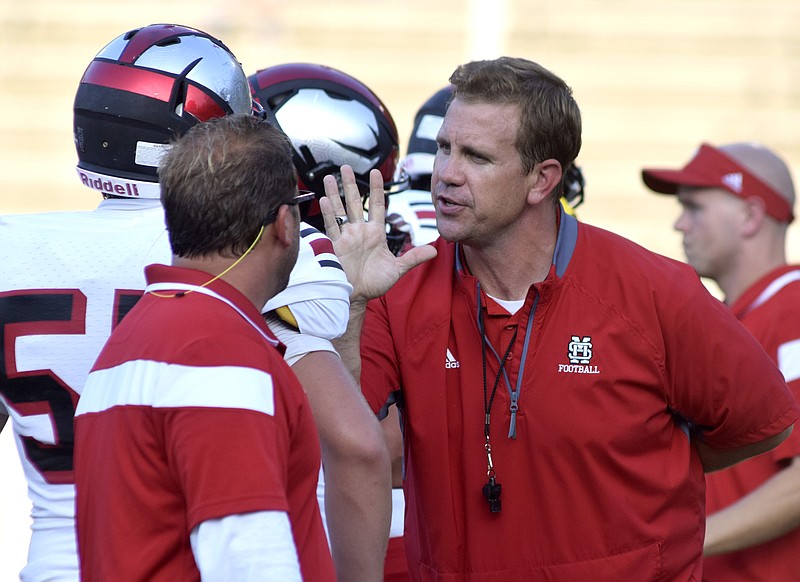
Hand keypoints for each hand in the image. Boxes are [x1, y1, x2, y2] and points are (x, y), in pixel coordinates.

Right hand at [320, 165, 435, 301]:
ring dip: (334, 193)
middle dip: (350, 184)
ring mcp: (346, 237)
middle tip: (346, 166)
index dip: (376, 189)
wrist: (357, 296)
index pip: (376, 205)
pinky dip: (329, 214)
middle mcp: (360, 231)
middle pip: (354, 202)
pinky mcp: (336, 245)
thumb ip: (414, 257)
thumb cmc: (375, 283)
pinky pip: (332, 226)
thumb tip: (435, 250)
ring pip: (340, 210)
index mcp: (375, 233)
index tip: (377, 172)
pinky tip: (325, 200)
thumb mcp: (398, 269)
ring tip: (329, 176)